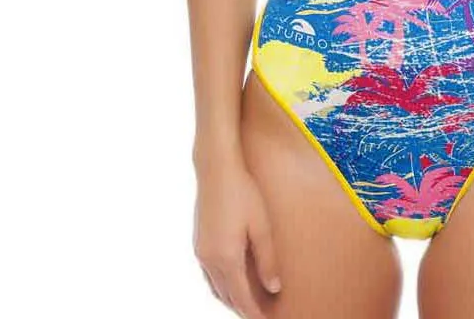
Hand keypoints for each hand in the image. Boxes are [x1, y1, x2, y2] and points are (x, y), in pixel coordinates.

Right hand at [192, 149, 282, 318]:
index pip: (242, 298)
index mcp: (226, 258)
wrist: (216, 168)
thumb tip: (274, 288)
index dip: (254, 313)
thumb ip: (267, 259)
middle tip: (261, 314)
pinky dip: (222, 285)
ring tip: (249, 303)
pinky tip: (232, 281)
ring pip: (216, 287)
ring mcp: (201, 252)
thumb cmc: (243, 192)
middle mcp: (209, 260)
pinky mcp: (199, 242)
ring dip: (231, 298)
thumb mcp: (261, 226)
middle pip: (227, 296)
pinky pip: (210, 275)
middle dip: (243, 308)